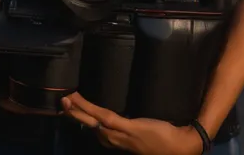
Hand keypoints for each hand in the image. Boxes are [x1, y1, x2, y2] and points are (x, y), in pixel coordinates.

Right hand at [62, 92, 202, 154]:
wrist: (183, 146)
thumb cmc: (168, 139)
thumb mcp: (148, 132)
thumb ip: (137, 127)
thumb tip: (130, 116)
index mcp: (120, 141)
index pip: (97, 131)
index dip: (84, 122)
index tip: (72, 111)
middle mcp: (116, 140)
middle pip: (90, 127)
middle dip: (74, 116)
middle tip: (61, 103)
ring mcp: (121, 135)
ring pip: (93, 122)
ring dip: (77, 111)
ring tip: (66, 98)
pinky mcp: (128, 128)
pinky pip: (103, 117)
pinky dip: (89, 109)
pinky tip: (79, 100)